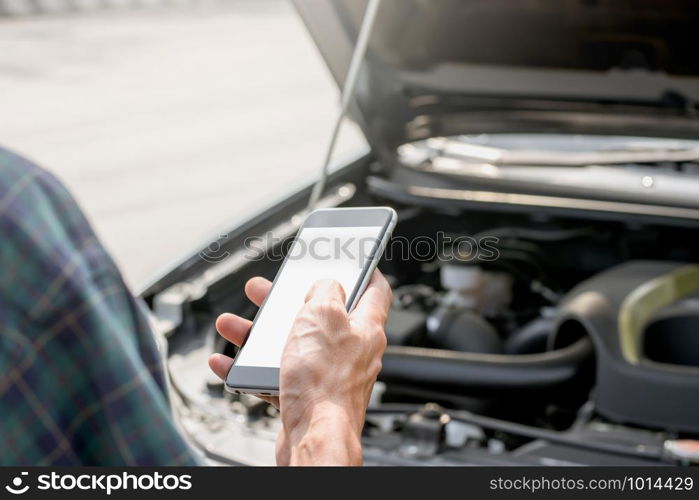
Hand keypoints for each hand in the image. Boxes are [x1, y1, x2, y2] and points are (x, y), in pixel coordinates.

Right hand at [208, 270, 391, 465]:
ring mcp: (328, 375)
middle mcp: (351, 351)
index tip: (352, 260)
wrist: (313, 438)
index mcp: (365, 327)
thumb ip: (326, 291)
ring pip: (291, 344)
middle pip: (320, 315)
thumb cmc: (325, 382)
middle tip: (268, 290)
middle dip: (289, 301)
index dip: (364, 271)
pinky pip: (275, 375)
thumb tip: (326, 284)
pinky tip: (229, 362)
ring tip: (233, 325)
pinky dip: (251, 367)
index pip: (375, 290)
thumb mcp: (323, 314)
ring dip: (259, 333)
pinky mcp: (306, 397)